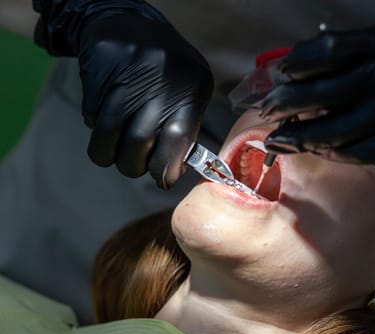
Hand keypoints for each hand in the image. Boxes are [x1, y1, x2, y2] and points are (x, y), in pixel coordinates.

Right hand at [34, 1, 213, 188]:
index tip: (163, 179)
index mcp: (191, 89)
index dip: (168, 168)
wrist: (127, 22)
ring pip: (108, 136)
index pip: (178, 140)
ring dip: (110, 155)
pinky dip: (98, 131)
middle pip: (138, 143)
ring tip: (116, 152)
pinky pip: (92, 119)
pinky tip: (108, 120)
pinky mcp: (98, 77)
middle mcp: (159, 83)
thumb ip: (187, 126)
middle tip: (135, 164)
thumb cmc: (168, 67)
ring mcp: (126, 78)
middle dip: (134, 165)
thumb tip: (173, 169)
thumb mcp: (192, 89)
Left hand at [260, 24, 374, 174]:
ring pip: (336, 130)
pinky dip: (331, 153)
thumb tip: (301, 69)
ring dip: (300, 137)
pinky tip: (316, 151)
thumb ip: (357, 56)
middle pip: (325, 92)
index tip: (279, 76)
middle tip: (267, 112)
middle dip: (287, 104)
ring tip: (279, 140)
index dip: (297, 64)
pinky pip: (356, 153)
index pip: (330, 50)